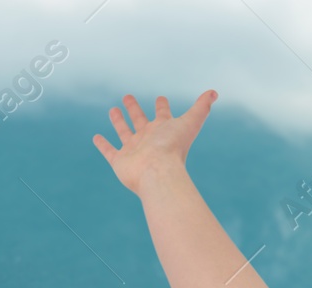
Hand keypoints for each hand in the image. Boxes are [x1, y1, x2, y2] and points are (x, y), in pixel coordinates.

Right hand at [92, 90, 216, 197]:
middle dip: (135, 109)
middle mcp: (149, 140)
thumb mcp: (190, 122)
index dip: (162, 106)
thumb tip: (215, 93)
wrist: (158, 172)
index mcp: (163, 131)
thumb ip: (202, 107)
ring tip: (113, 110)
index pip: (163, 115)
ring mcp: (134, 151)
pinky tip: (96, 137)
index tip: (161, 98)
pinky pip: (109, 152)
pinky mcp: (120, 161)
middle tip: (128, 97)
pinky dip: (102, 145)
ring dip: (118, 121)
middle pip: (140, 121)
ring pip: (124, 133)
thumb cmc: (173, 147)